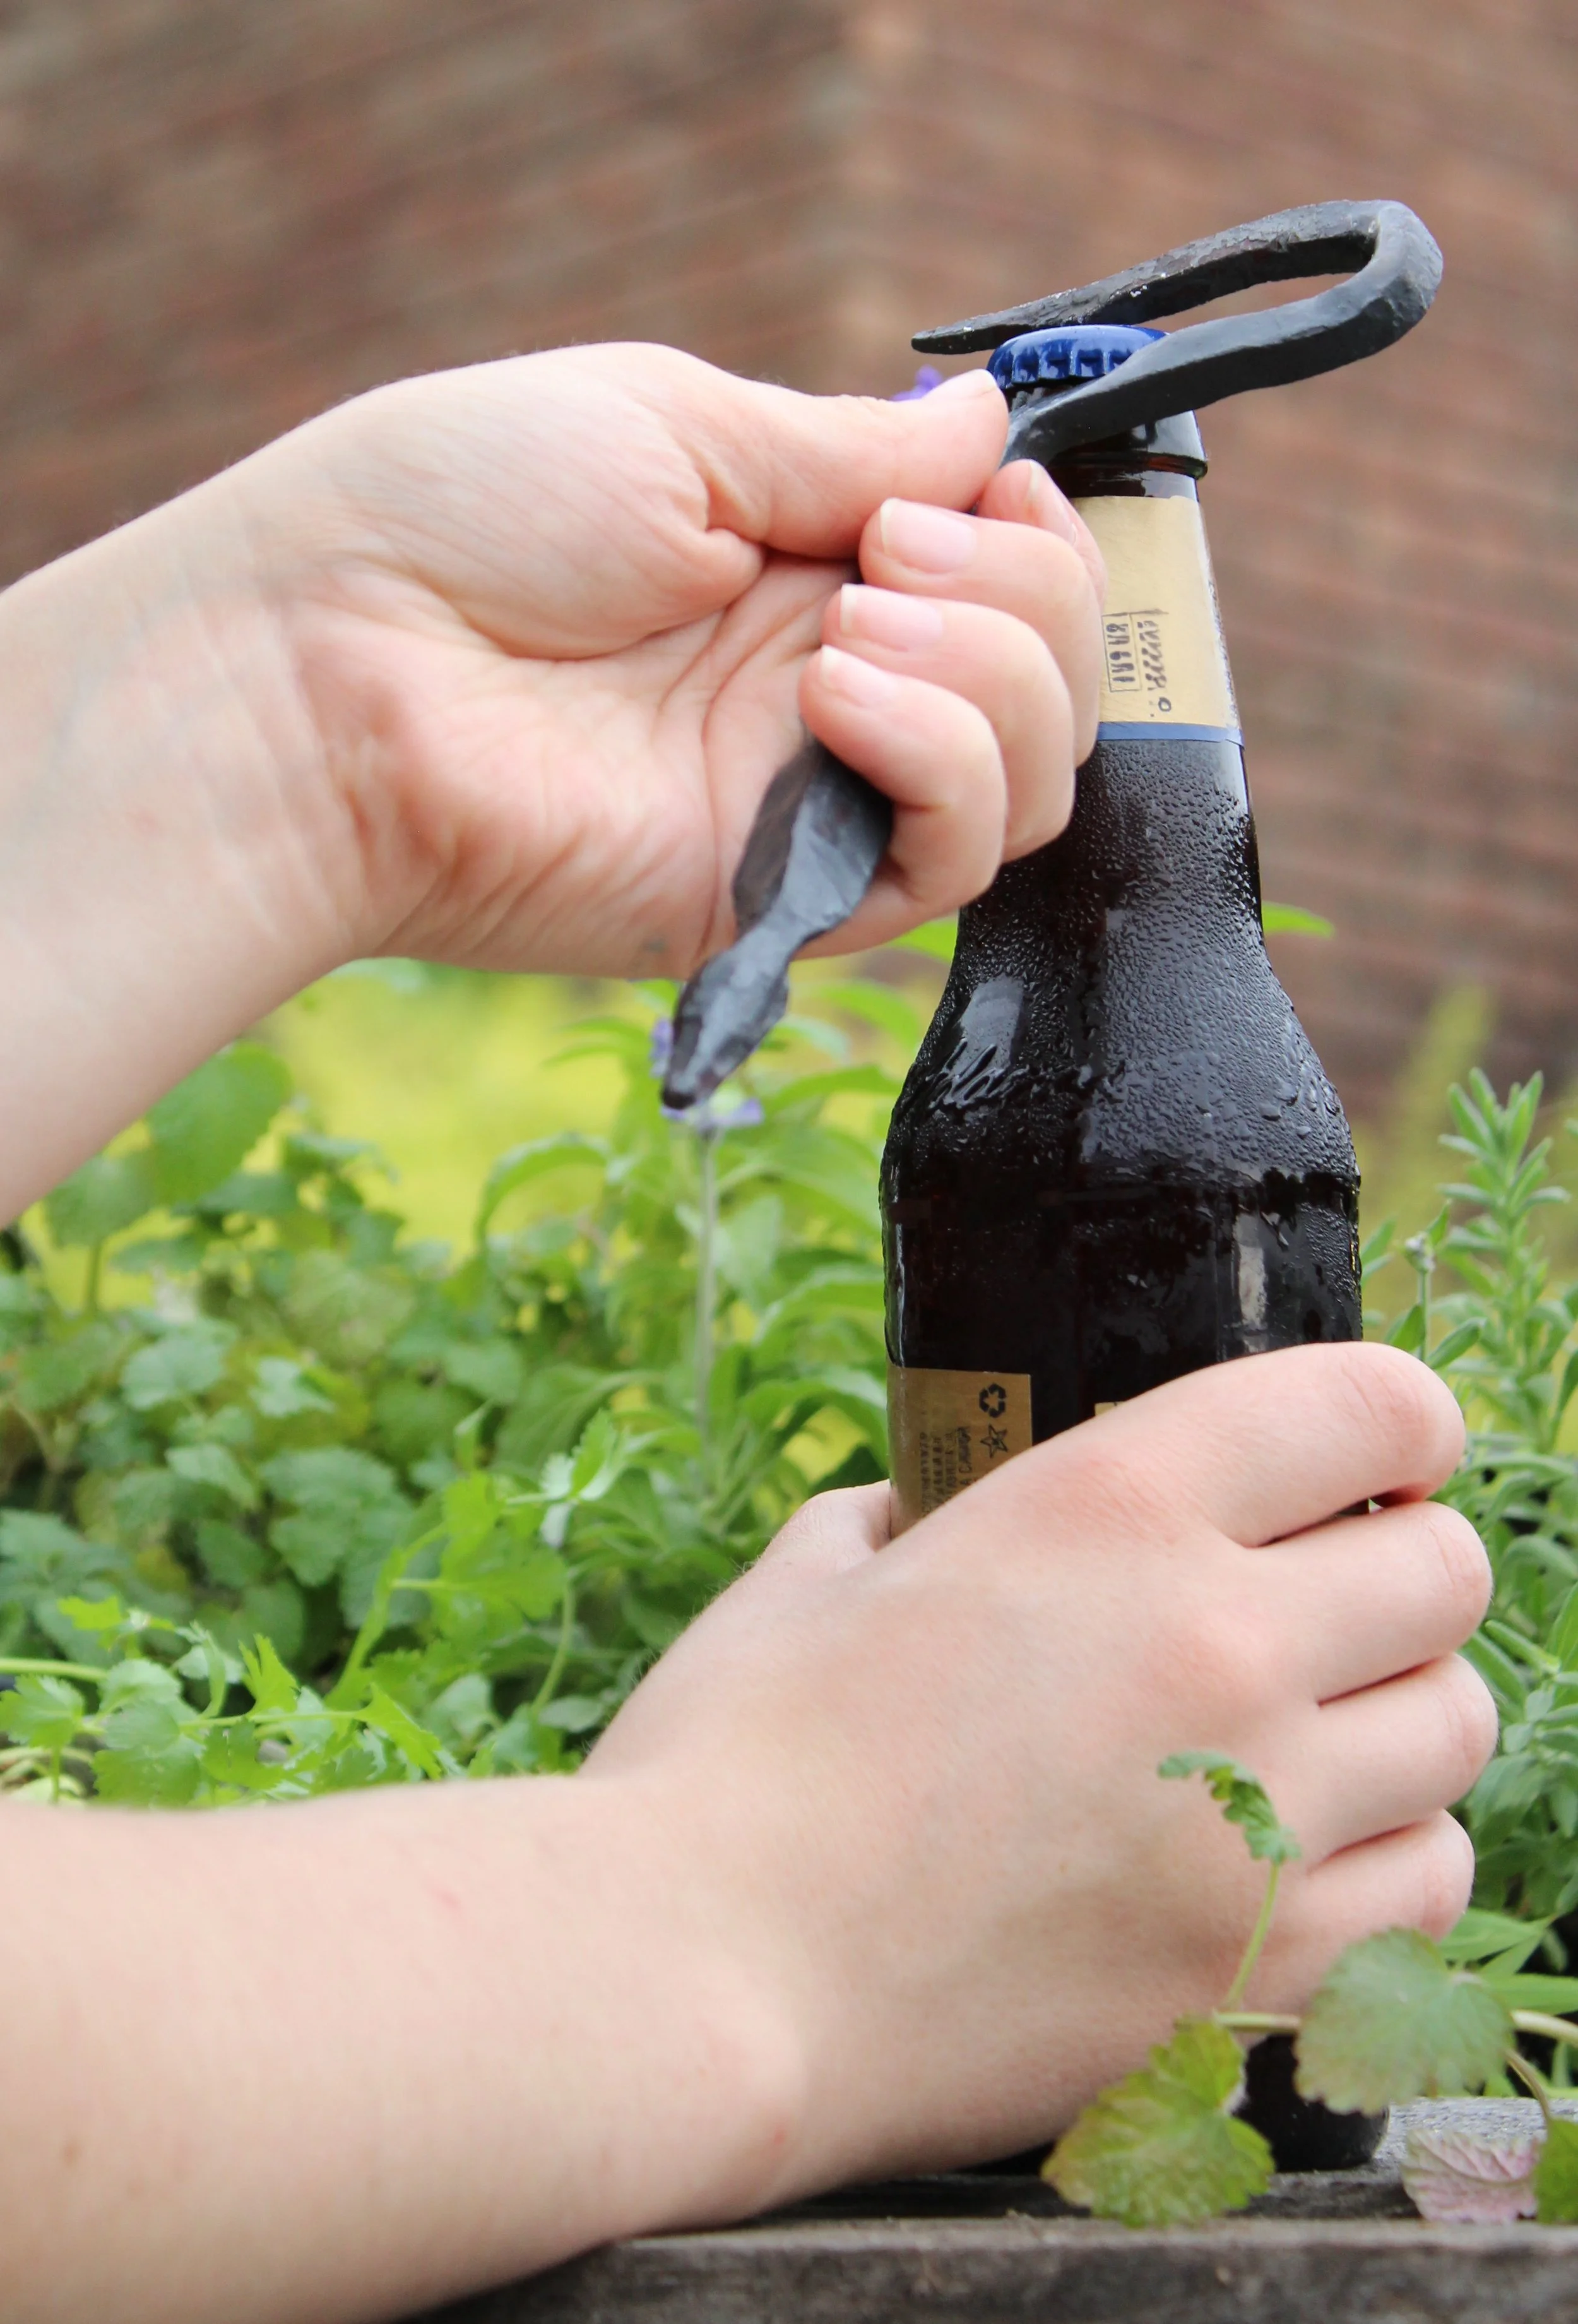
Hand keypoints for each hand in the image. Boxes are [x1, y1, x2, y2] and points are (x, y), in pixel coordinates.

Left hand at [240, 345, 1102, 973]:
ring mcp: (808, 799)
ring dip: (991, 674)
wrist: (326, 674)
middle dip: (1023, 593)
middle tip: (883, 559)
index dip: (1035, 528)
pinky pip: (955, 860)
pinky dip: (942, 760)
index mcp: (797, 565)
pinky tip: (832, 697)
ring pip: (1031, 776)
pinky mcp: (782, 897)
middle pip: (1048, 678)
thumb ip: (841, 449)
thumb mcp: (669, 426)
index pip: (1005, 573)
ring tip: (846, 630)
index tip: (989, 483)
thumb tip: (987, 421)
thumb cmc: (456, 519)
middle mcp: (822, 688)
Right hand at [587, 1342, 1494, 2188]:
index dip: (1399, 1422)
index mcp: (1108, 1506)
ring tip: (1309, 1737)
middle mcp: (1216, 1642)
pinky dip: (1385, 1858)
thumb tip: (922, 1509)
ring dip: (1396, 1716)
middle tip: (1326, 1602)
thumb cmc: (732, 1766)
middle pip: (1448, 1571)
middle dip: (1398, 1570)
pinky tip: (1291, 1856)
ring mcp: (1255, 1818)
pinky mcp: (1261, 1971)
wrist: (698, 1982)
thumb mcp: (811, 1577)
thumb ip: (901, 1516)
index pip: (1373, 1407)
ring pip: (1457, 1728)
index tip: (1378, 1458)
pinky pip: (1430, 1884)